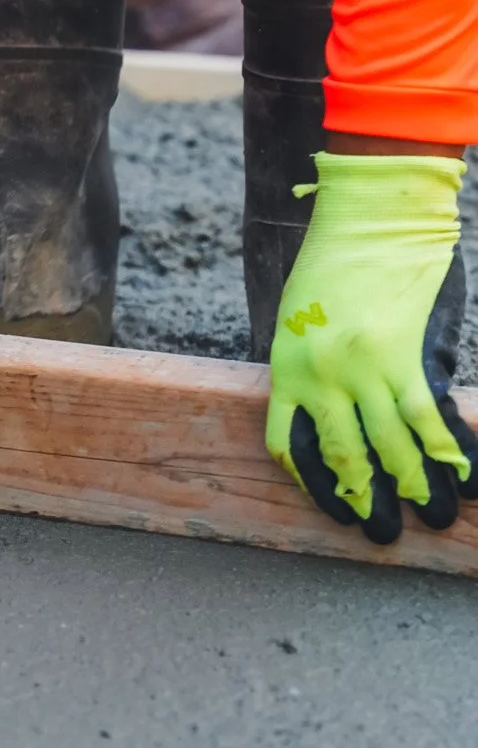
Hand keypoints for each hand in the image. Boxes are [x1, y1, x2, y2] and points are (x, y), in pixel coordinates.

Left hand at [266, 152, 477, 543]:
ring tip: (431, 515)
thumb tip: (332, 410)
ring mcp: (362, 369)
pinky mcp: (403, 356)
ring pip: (390, 447)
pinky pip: (427, 419)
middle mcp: (319, 376)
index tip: (335, 506)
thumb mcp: (298, 316)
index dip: (314, 485)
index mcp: (287, 366)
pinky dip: (446, 451)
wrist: (369, 214)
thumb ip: (310, 364)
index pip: (289, 446)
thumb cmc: (332, 259)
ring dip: (413, 487)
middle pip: (342, 456)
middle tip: (383, 534)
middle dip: (366, 501)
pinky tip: (460, 474)